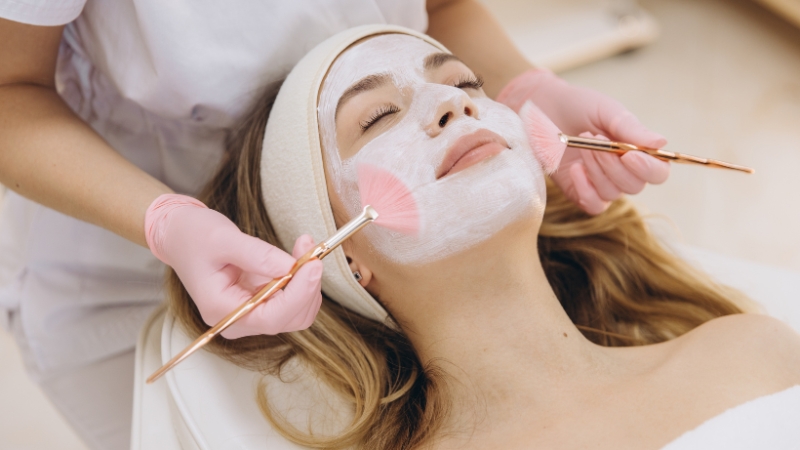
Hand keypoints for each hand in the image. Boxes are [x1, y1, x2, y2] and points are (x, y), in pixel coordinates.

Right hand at [145, 194, 322, 338]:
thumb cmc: (193, 236)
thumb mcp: (223, 239)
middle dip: (307, 286)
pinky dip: (303, 280)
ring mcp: (251, 313)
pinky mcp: (262, 302)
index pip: (271, 317)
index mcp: (222, 310)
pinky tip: (298, 258)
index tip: (313, 265)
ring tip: (303, 249)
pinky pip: (293, 300)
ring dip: (308, 283)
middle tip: (309, 249)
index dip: (299, 293)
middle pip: (290, 318)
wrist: (180, 236)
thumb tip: (291, 266)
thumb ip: (258, 255)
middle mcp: (239, 320)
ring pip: (297, 312)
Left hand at [498, 69, 669, 213]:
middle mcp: (622, 171)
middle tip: (594, 139)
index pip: (658, 172)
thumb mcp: (604, 110)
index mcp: (636, 151)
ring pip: (612, 193)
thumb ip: (630, 127)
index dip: (649, 169)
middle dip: (614, 165)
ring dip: (597, 170)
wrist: (543, 109)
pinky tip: (575, 170)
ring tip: (582, 146)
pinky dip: (585, 191)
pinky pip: (592, 206)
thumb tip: (660, 143)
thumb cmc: (577, 106)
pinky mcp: (579, 192)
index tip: (630, 155)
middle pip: (635, 186)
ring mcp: (600, 184)